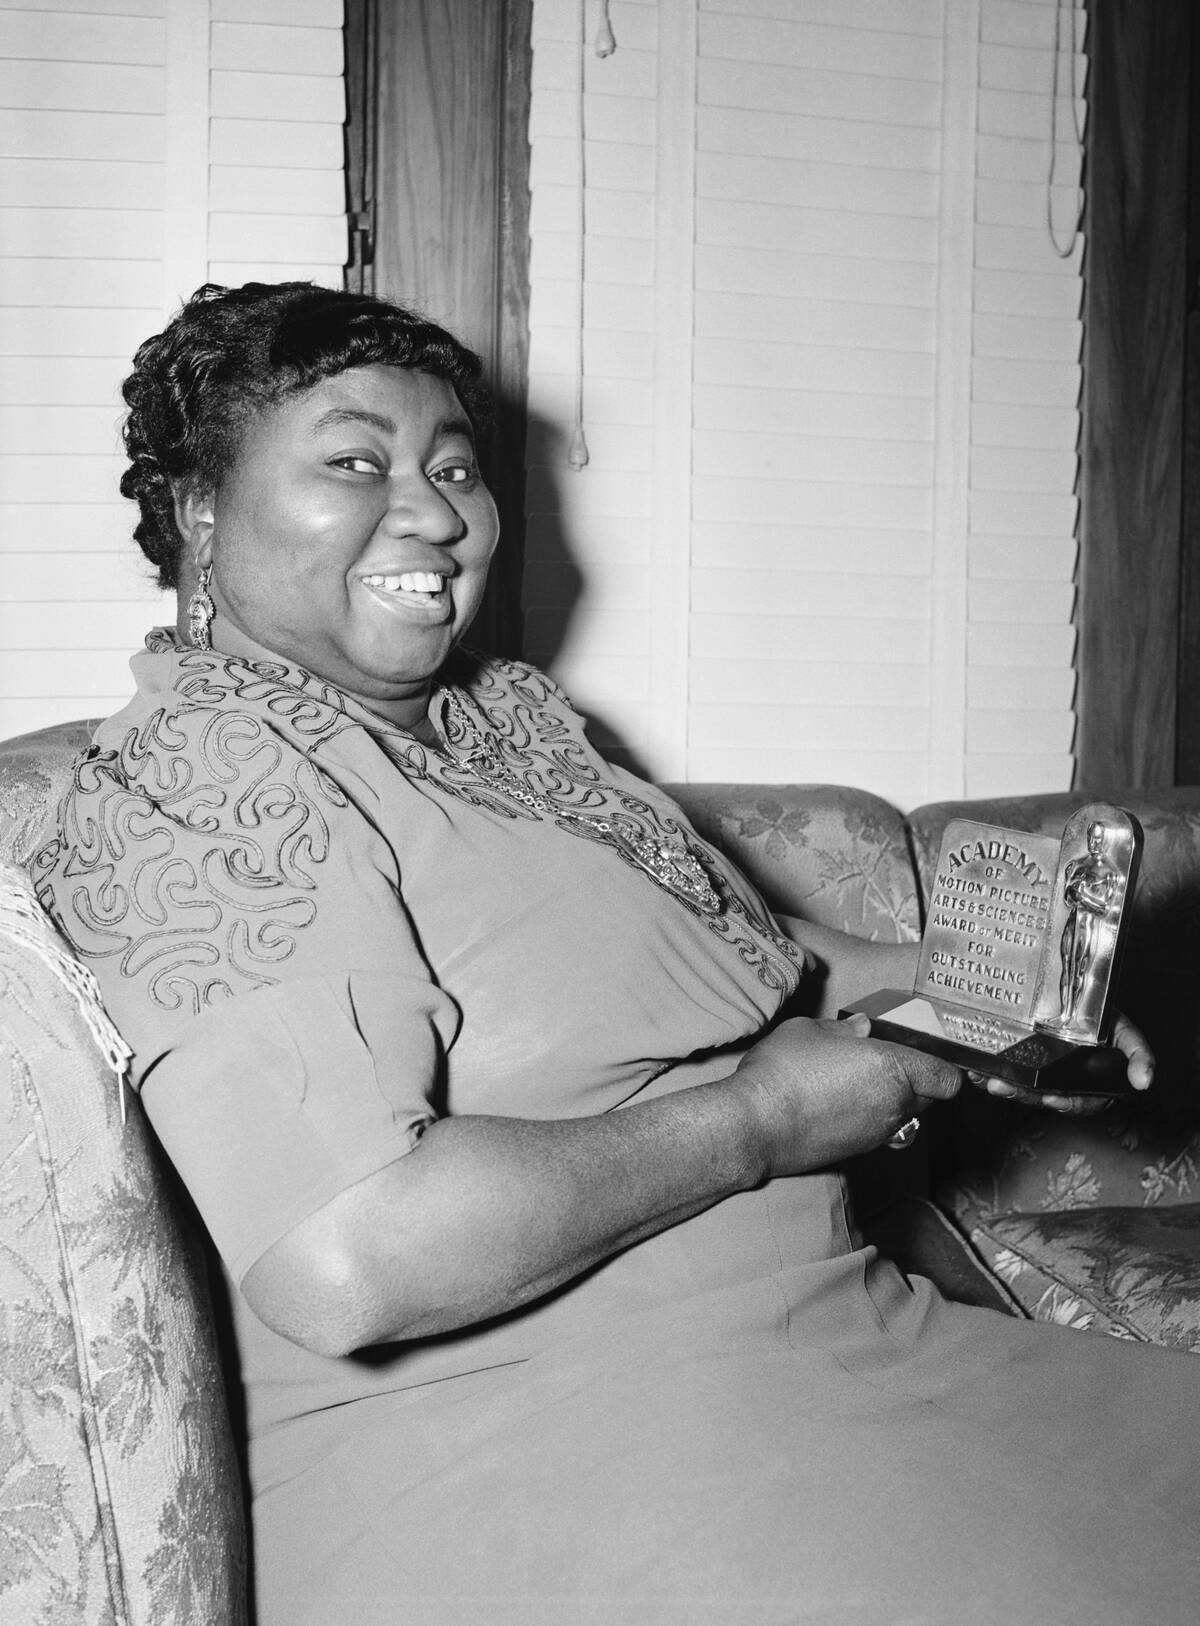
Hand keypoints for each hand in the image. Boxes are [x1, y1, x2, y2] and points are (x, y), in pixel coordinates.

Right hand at [733, 1013, 961, 1178]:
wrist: (755, 1126)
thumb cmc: (783, 1071)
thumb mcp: (810, 1030)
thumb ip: (844, 1029)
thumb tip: (860, 1028)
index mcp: (894, 1069)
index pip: (947, 1078)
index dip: (943, 1066)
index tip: (925, 1053)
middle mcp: (894, 1106)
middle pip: (929, 1098)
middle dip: (917, 1081)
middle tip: (885, 1061)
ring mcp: (877, 1133)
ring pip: (904, 1115)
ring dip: (891, 1099)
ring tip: (856, 1080)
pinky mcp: (858, 1151)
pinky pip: (879, 1129)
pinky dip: (870, 1116)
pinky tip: (838, 1101)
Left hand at [974, 1011, 1153, 1114]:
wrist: (1085, 994)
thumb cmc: (1106, 1018)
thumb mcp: (1126, 1033)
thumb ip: (1138, 1055)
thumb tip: (1144, 1081)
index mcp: (1089, 1084)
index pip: (1078, 1102)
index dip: (1066, 1103)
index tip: (1052, 1100)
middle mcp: (1063, 1080)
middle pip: (1042, 1095)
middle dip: (1021, 1094)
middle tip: (1000, 1087)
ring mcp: (1040, 1070)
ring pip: (1021, 1085)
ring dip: (1001, 1083)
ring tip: (983, 1077)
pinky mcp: (1021, 1058)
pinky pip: (1005, 1070)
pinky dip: (989, 1070)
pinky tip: (974, 1066)